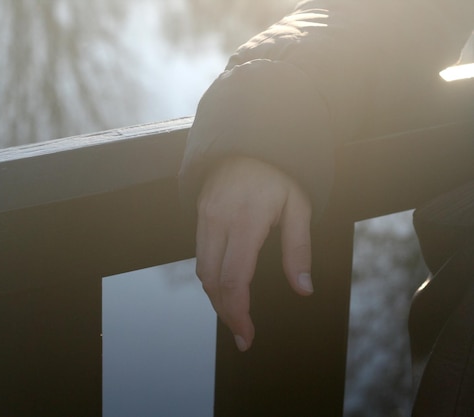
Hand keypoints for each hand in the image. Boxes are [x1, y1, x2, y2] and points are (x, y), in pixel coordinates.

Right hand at [195, 156, 312, 351]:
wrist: (247, 143)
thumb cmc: (277, 174)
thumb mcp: (299, 206)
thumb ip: (299, 250)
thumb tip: (303, 288)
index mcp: (245, 220)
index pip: (233, 279)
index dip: (237, 313)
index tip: (246, 335)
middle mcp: (218, 221)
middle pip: (211, 281)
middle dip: (225, 312)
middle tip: (242, 333)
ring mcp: (204, 218)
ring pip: (201, 271)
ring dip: (216, 297)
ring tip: (235, 314)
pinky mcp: (199, 216)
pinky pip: (200, 255)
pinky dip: (211, 278)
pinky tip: (226, 287)